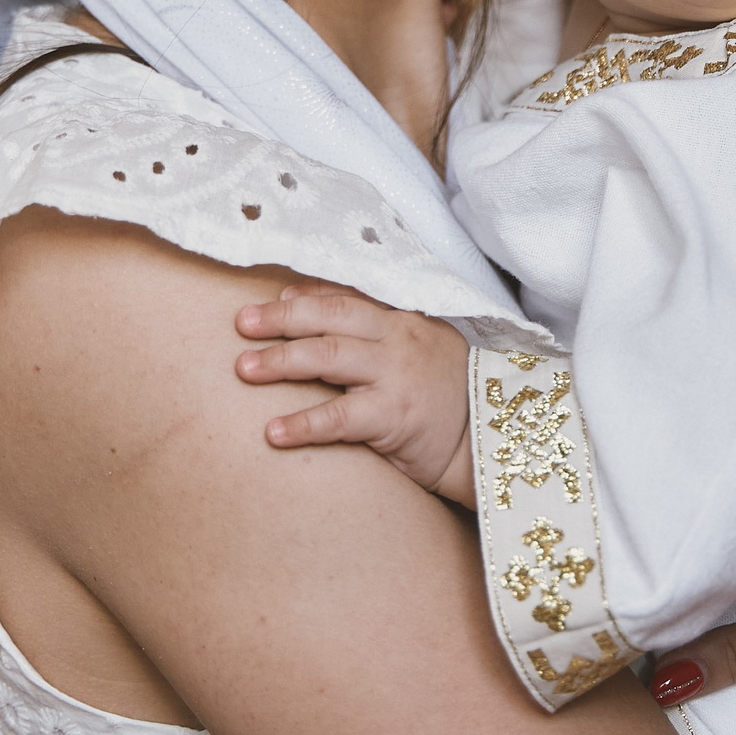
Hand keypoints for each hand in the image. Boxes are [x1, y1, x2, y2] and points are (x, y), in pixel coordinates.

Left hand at [234, 283, 476, 506]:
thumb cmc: (451, 397)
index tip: (273, 298)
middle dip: (281, 319)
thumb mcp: (424, 349)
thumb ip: (382, 334)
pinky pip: (338, 417)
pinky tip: (274, 432)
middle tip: (241, 323)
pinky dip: (304, 423)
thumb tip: (323, 321)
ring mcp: (394, 375)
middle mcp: (396, 339)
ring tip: (245, 368)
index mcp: (402, 320)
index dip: (306, 296)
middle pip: (329, 317)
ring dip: (281, 360)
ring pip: (328, 356)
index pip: (346, 297)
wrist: (493, 438)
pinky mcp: (392, 415)